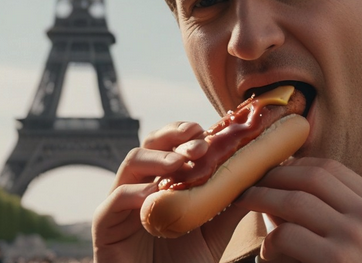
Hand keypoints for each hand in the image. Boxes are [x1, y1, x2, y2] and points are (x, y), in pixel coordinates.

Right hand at [92, 121, 247, 262]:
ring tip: (179, 163)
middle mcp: (141, 185)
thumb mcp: (214, 231)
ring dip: (156, 158)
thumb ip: (229, 203)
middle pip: (150, 144)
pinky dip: (134, 192)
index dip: (188, 133)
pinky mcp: (105, 226)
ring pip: (130, 163)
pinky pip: (113, 200)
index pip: (173, 145)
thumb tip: (256, 174)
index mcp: (164, 182)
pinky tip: (154, 194)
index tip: (211, 130)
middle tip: (197, 140)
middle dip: (173, 136)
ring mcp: (121, 204)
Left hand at [235, 157, 361, 262]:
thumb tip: (279, 185)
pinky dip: (269, 243)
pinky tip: (267, 255)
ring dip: (261, 200)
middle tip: (249, 186)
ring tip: (244, 206)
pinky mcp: (337, 261)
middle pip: (311, 177)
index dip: (294, 166)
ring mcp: (356, 238)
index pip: (330, 168)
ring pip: (294, 201)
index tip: (272, 173)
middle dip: (273, 177)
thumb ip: (331, 214)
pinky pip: (287, 236)